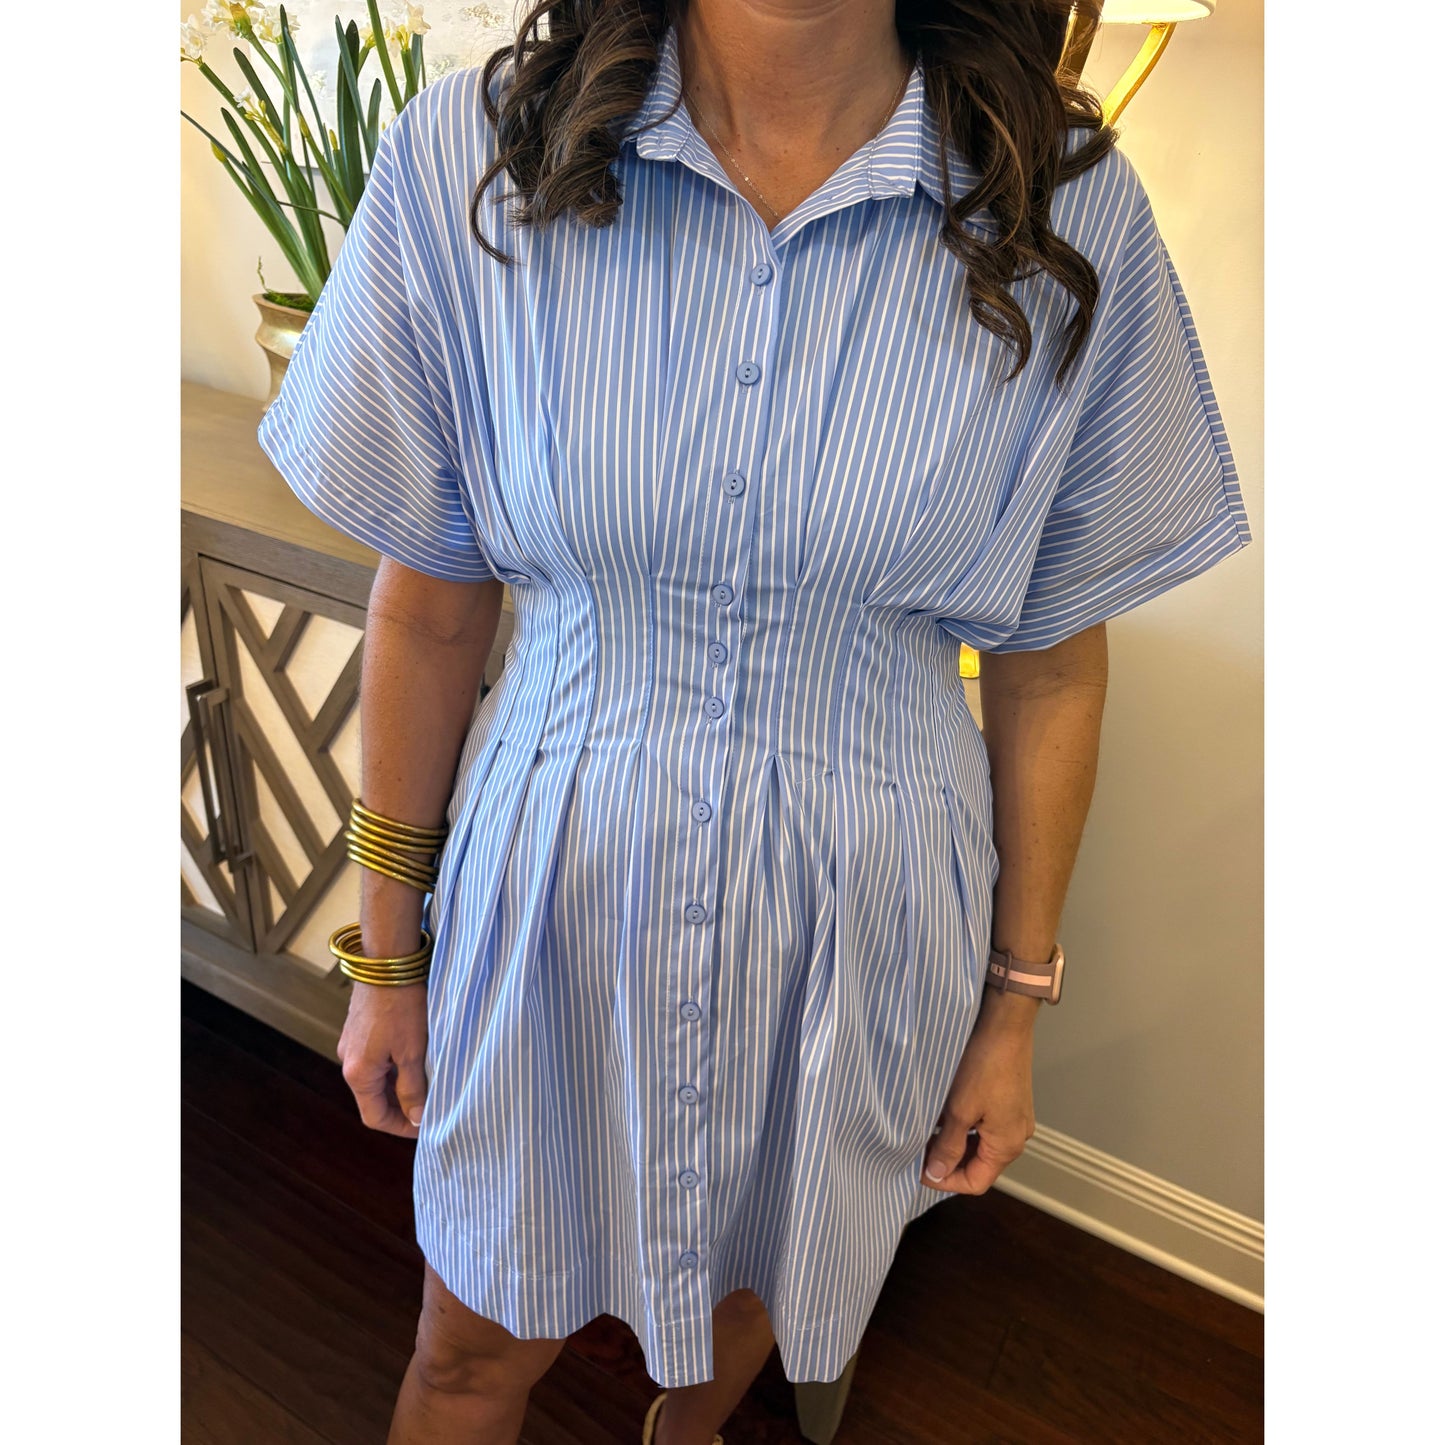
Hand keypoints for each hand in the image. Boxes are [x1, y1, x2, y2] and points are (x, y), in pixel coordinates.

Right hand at [336, 981, 429, 1137]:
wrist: (387, 961)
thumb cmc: (401, 1006)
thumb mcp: (413, 1052)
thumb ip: (413, 1089)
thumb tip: (417, 1119)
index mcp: (357, 1073)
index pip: (375, 1117)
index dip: (401, 1127)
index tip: (426, 1127)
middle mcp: (348, 1061)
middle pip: (374, 1098)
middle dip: (402, 1107)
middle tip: (430, 1108)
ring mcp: (352, 1044)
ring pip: (377, 1078)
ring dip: (399, 1086)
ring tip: (428, 1084)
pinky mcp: (359, 1028)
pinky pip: (376, 1058)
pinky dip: (395, 1066)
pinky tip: (416, 1059)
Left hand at [921, 991, 1037, 1194]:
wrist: (1004, 1024)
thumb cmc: (985, 1064)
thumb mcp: (960, 1110)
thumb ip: (948, 1146)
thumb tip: (937, 1173)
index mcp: (1008, 1145)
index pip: (976, 1182)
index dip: (945, 1180)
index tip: (919, 1169)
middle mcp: (1016, 1136)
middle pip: (979, 1164)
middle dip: (947, 1161)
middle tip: (916, 1151)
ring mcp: (1014, 1118)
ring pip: (979, 1144)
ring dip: (953, 1143)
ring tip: (924, 1133)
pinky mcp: (1009, 1101)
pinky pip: (984, 1126)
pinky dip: (963, 1127)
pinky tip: (941, 1116)